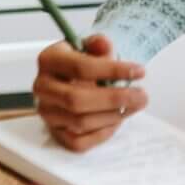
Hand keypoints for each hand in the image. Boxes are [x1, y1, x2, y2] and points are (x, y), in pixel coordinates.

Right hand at [32, 33, 145, 150]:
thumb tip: (103, 43)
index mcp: (48, 60)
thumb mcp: (90, 47)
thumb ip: (98, 44)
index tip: (139, 71)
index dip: (113, 70)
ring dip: (113, 116)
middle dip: (114, 99)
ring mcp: (46, 113)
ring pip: (80, 123)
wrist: (71, 79)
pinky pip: (78, 141)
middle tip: (142, 95)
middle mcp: (42, 88)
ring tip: (134, 105)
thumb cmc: (82, 63)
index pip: (81, 67)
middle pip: (77, 100)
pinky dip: (102, 134)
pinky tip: (117, 120)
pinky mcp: (54, 133)